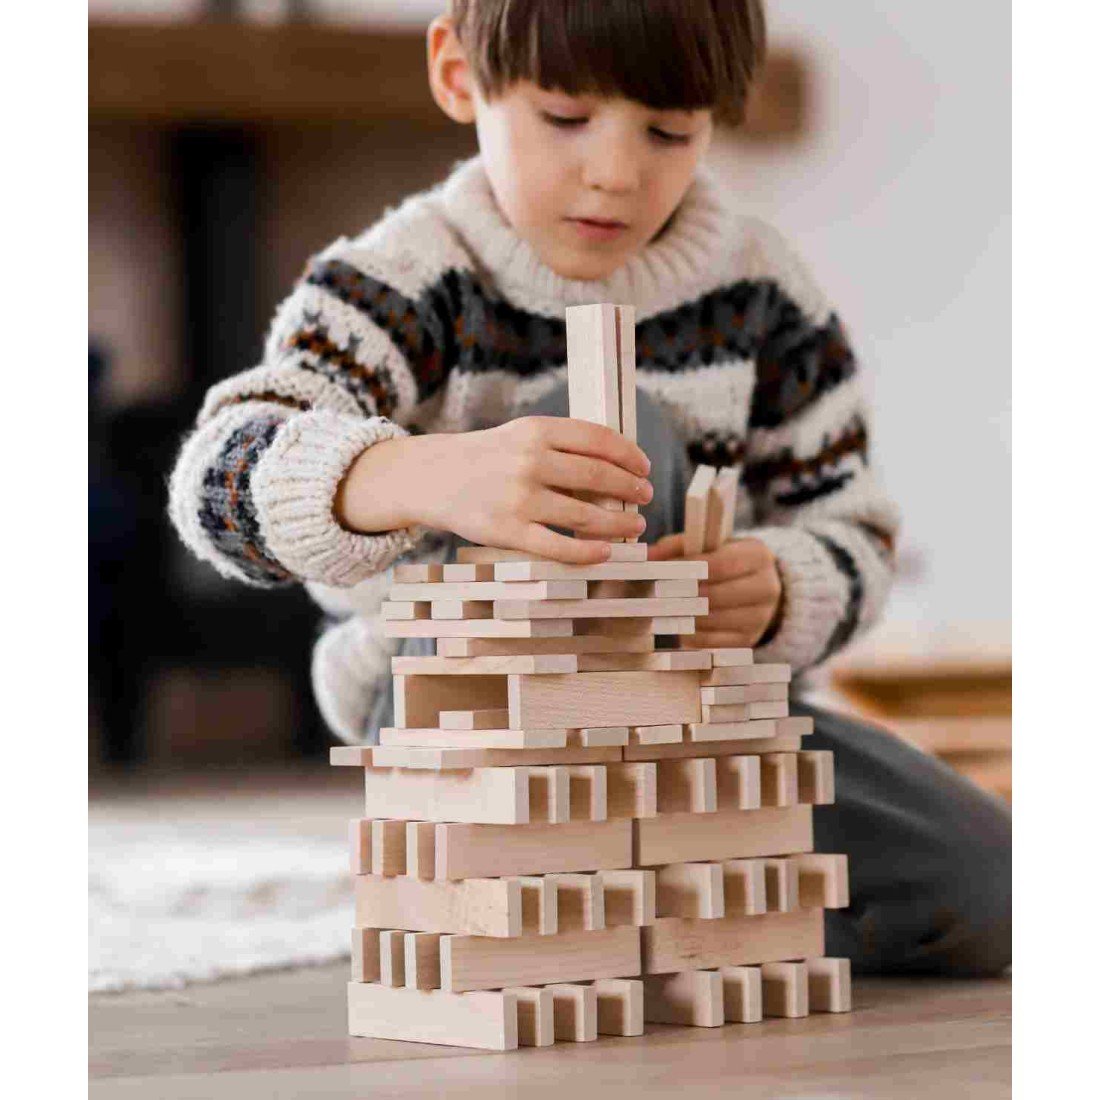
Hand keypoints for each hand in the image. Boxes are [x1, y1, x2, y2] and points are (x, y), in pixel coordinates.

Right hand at [336, 416, 652, 564]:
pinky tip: (605, 552)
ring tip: (634, 526)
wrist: (430, 477)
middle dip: (629, 489)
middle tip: (645, 497)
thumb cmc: (486, 458)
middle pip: (598, 476)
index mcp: (535, 431)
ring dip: (618, 523)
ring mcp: (518, 498)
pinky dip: (588, 552)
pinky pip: (558, 546)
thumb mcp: (520, 437)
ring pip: (585, 515)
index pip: (597, 439)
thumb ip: (562, 447)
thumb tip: (618, 471)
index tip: (643, 468)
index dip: (628, 455)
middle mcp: (528, 461)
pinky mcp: (507, 531)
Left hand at [648, 533, 782, 647]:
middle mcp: (767, 587)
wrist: (757, 589)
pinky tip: (680, 625)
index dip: (688, 567)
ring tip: (664, 608)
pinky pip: (713, 642)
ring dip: (685, 616)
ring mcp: (761, 617)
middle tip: (658, 592)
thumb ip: (681, 546)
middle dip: (684, 594)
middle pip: (717, 595)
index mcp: (759, 556)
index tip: (662, 569)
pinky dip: (692, 635)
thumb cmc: (727, 563)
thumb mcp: (711, 546)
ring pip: (713, 620)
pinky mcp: (749, 640)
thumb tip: (650, 554)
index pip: (721, 564)